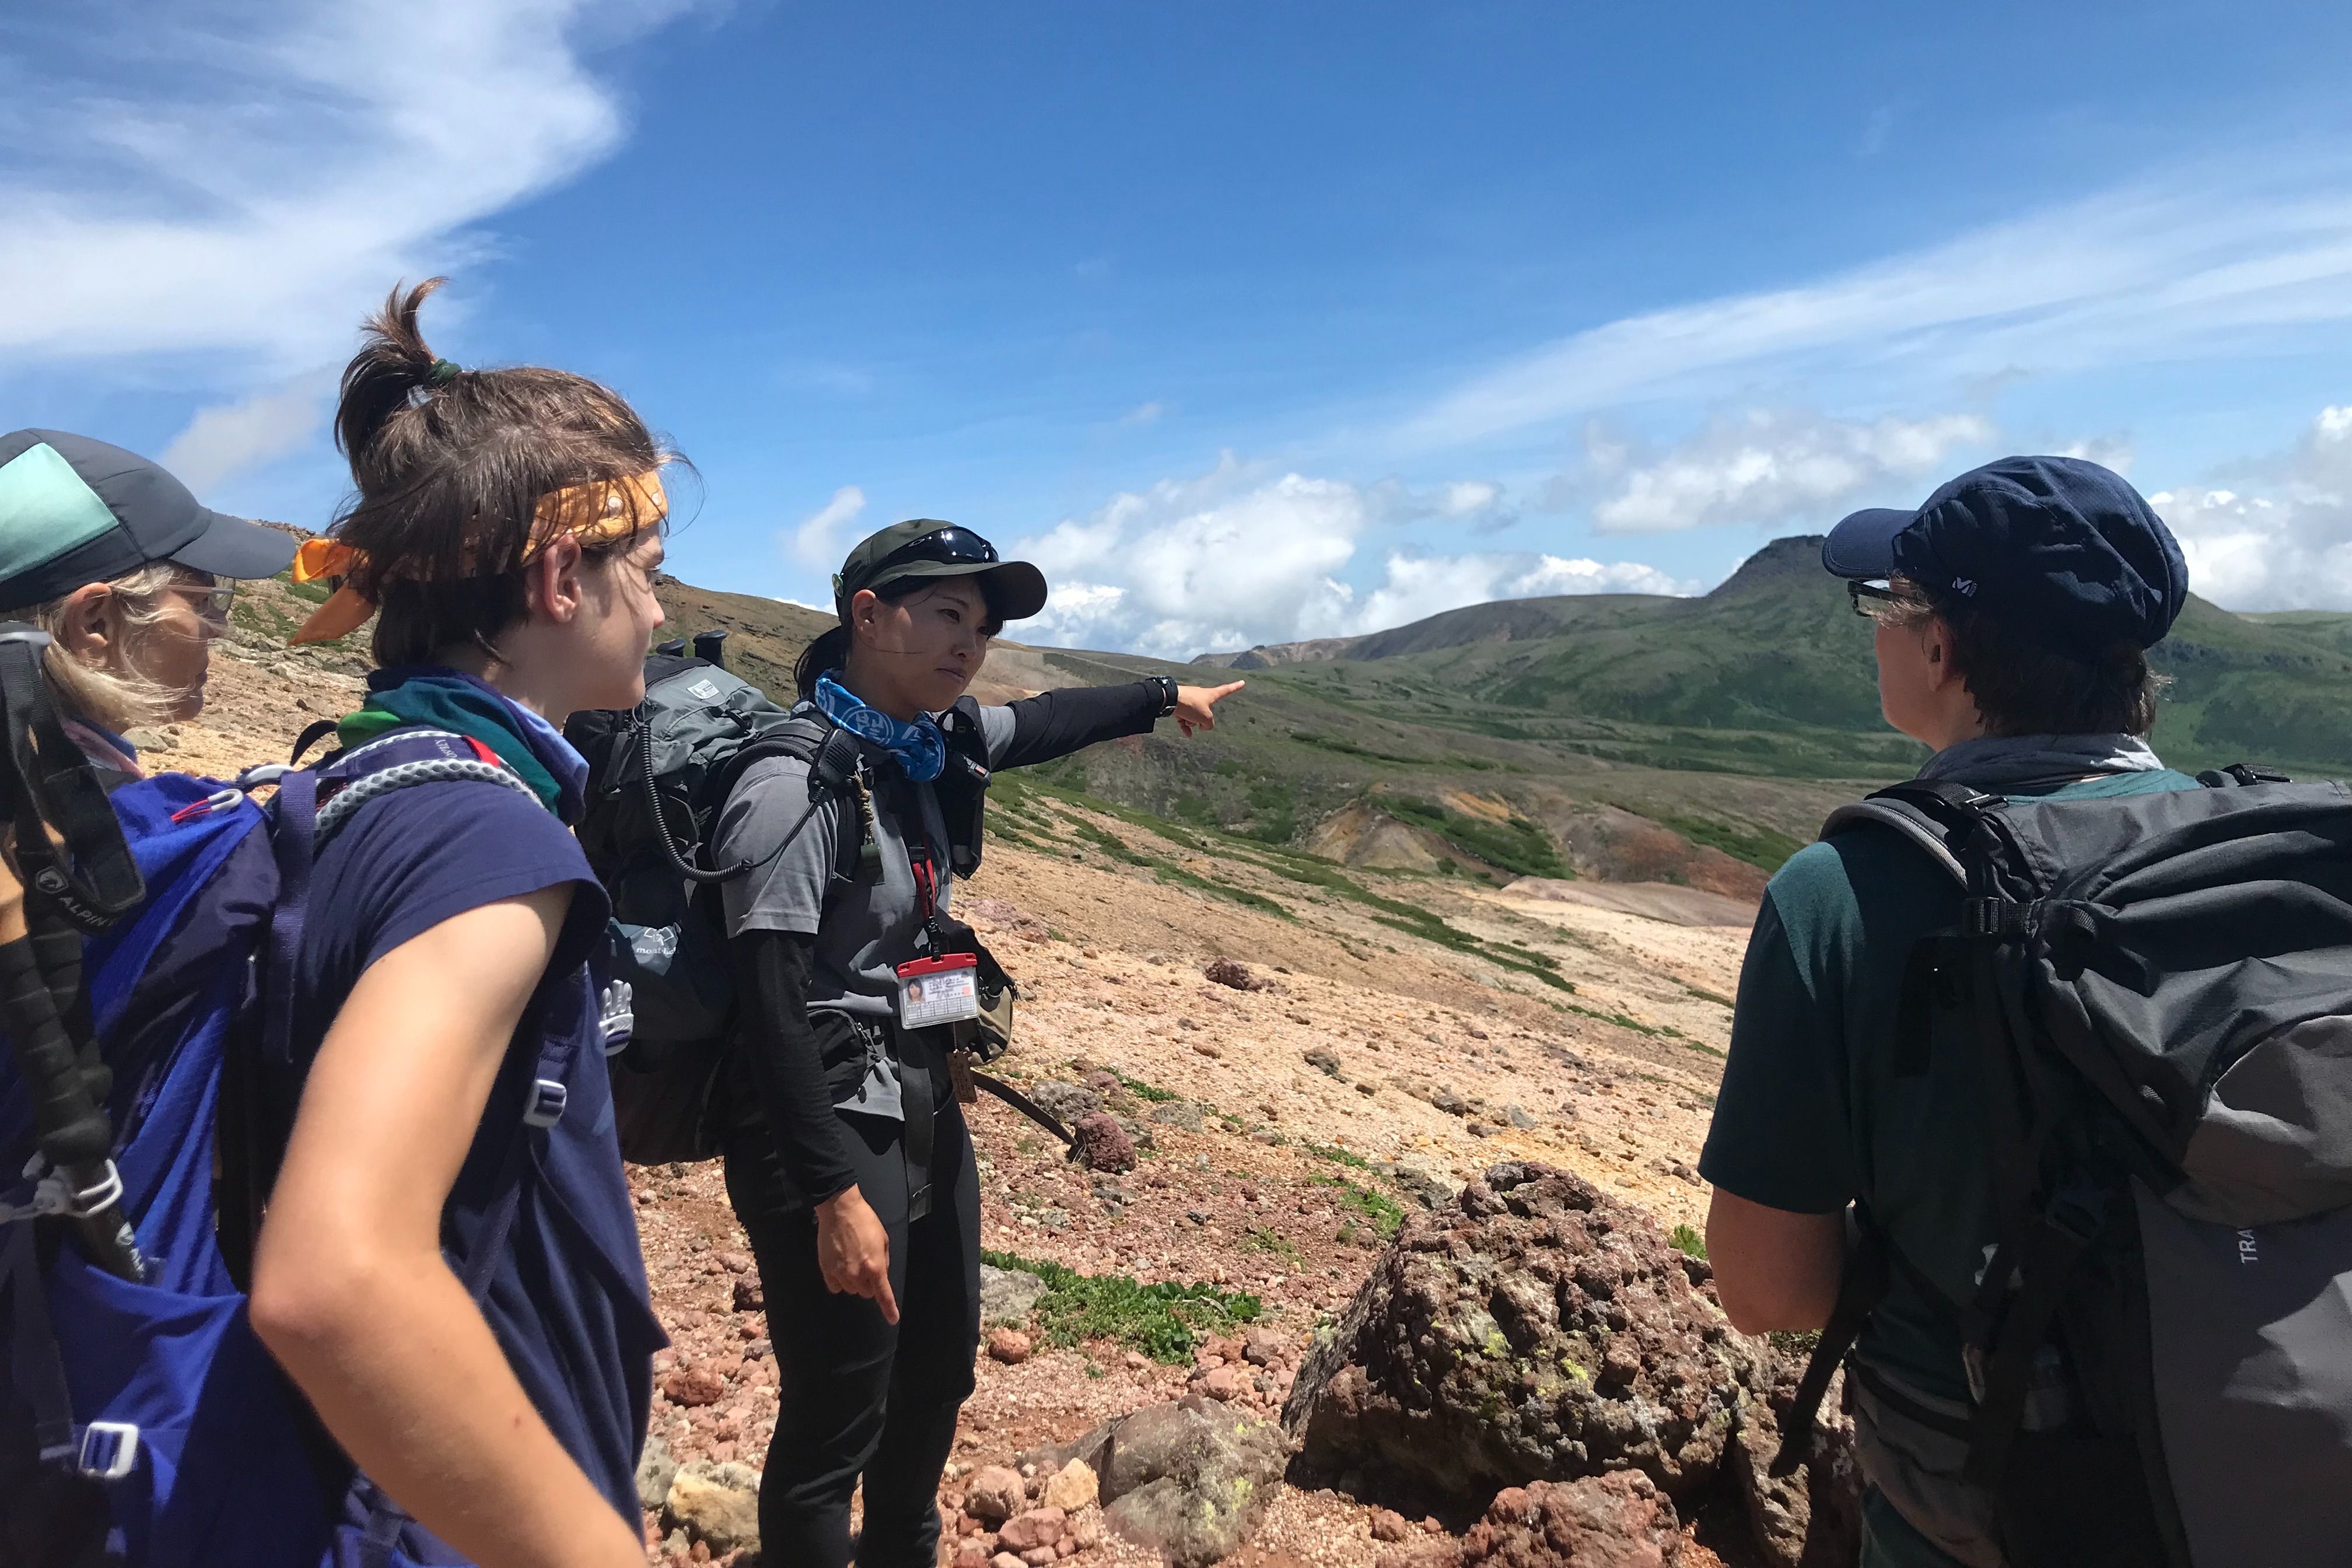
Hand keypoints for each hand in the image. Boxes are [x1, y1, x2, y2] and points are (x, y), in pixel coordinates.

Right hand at [815, 1186, 898, 1323]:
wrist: (840, 1209)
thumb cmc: (865, 1221)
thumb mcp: (883, 1239)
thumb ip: (883, 1260)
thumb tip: (880, 1274)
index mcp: (875, 1267)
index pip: (883, 1295)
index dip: (889, 1309)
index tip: (892, 1319)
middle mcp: (857, 1274)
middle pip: (865, 1292)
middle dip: (868, 1283)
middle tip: (866, 1264)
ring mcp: (840, 1273)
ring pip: (850, 1290)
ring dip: (853, 1281)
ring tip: (851, 1260)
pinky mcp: (826, 1270)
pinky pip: (834, 1286)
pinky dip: (838, 1281)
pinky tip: (839, 1266)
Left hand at [1172, 680, 1243, 736]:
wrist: (1169, 700)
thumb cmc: (1191, 705)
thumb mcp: (1206, 717)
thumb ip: (1209, 724)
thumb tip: (1203, 726)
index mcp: (1211, 694)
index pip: (1226, 690)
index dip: (1235, 687)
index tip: (1242, 682)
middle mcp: (1201, 695)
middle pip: (1207, 711)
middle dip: (1203, 719)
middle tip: (1198, 721)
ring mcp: (1190, 700)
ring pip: (1195, 716)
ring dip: (1192, 722)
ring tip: (1188, 722)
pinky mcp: (1180, 705)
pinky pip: (1185, 718)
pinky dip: (1186, 725)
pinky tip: (1187, 734)